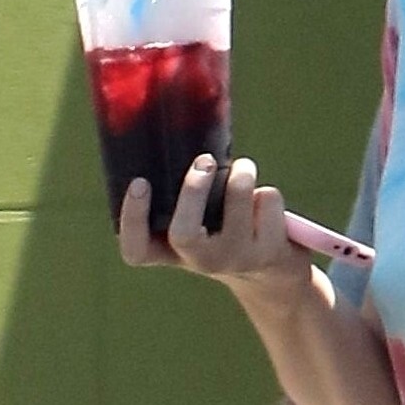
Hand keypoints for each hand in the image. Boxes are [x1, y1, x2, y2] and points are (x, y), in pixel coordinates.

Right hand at [118, 155, 307, 303]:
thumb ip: (179, 197)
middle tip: (204, 161)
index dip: (132, 219)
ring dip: (241, 172)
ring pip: (237, 198)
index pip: (136, 250)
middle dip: (193, 189)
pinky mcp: (271, 250)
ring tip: (243, 167)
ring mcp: (237, 258)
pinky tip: (264, 204)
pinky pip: (267, 199)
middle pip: (183, 234)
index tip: (140, 182)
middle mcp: (202, 261)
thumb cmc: (223, 229)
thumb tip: (176, 135)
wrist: (272, 268)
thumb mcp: (196, 222)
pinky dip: (267, 193)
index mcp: (172, 253)